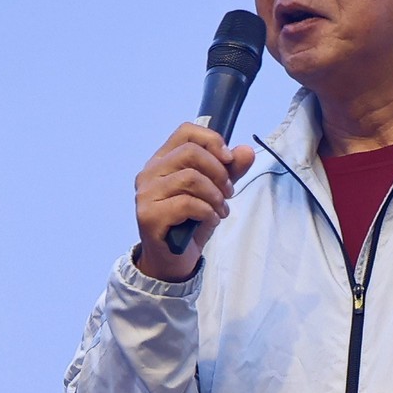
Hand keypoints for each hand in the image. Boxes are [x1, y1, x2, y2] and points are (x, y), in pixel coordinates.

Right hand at [132, 120, 255, 279]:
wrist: (172, 260)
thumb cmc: (189, 223)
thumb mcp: (214, 193)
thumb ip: (229, 172)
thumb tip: (246, 151)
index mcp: (162, 160)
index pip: (186, 132)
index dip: (212, 140)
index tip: (228, 159)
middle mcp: (150, 173)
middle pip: (190, 152)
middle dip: (218, 172)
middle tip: (228, 192)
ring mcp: (146, 194)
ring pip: (190, 177)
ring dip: (214, 195)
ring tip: (221, 209)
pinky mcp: (149, 216)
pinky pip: (186, 203)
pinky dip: (207, 211)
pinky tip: (211, 220)